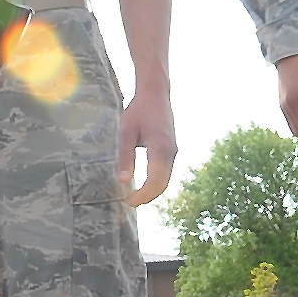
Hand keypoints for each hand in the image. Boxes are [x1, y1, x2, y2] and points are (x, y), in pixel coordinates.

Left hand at [119, 84, 177, 206]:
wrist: (155, 93)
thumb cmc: (139, 110)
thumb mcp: (127, 132)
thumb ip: (125, 156)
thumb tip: (123, 181)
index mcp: (160, 148)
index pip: (154, 181)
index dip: (143, 195)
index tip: (129, 202)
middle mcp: (171, 152)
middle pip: (162, 184)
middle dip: (148, 197)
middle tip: (131, 203)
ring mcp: (173, 151)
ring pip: (166, 179)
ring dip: (152, 191)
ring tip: (135, 196)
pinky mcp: (172, 149)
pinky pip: (166, 172)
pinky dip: (156, 182)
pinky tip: (144, 184)